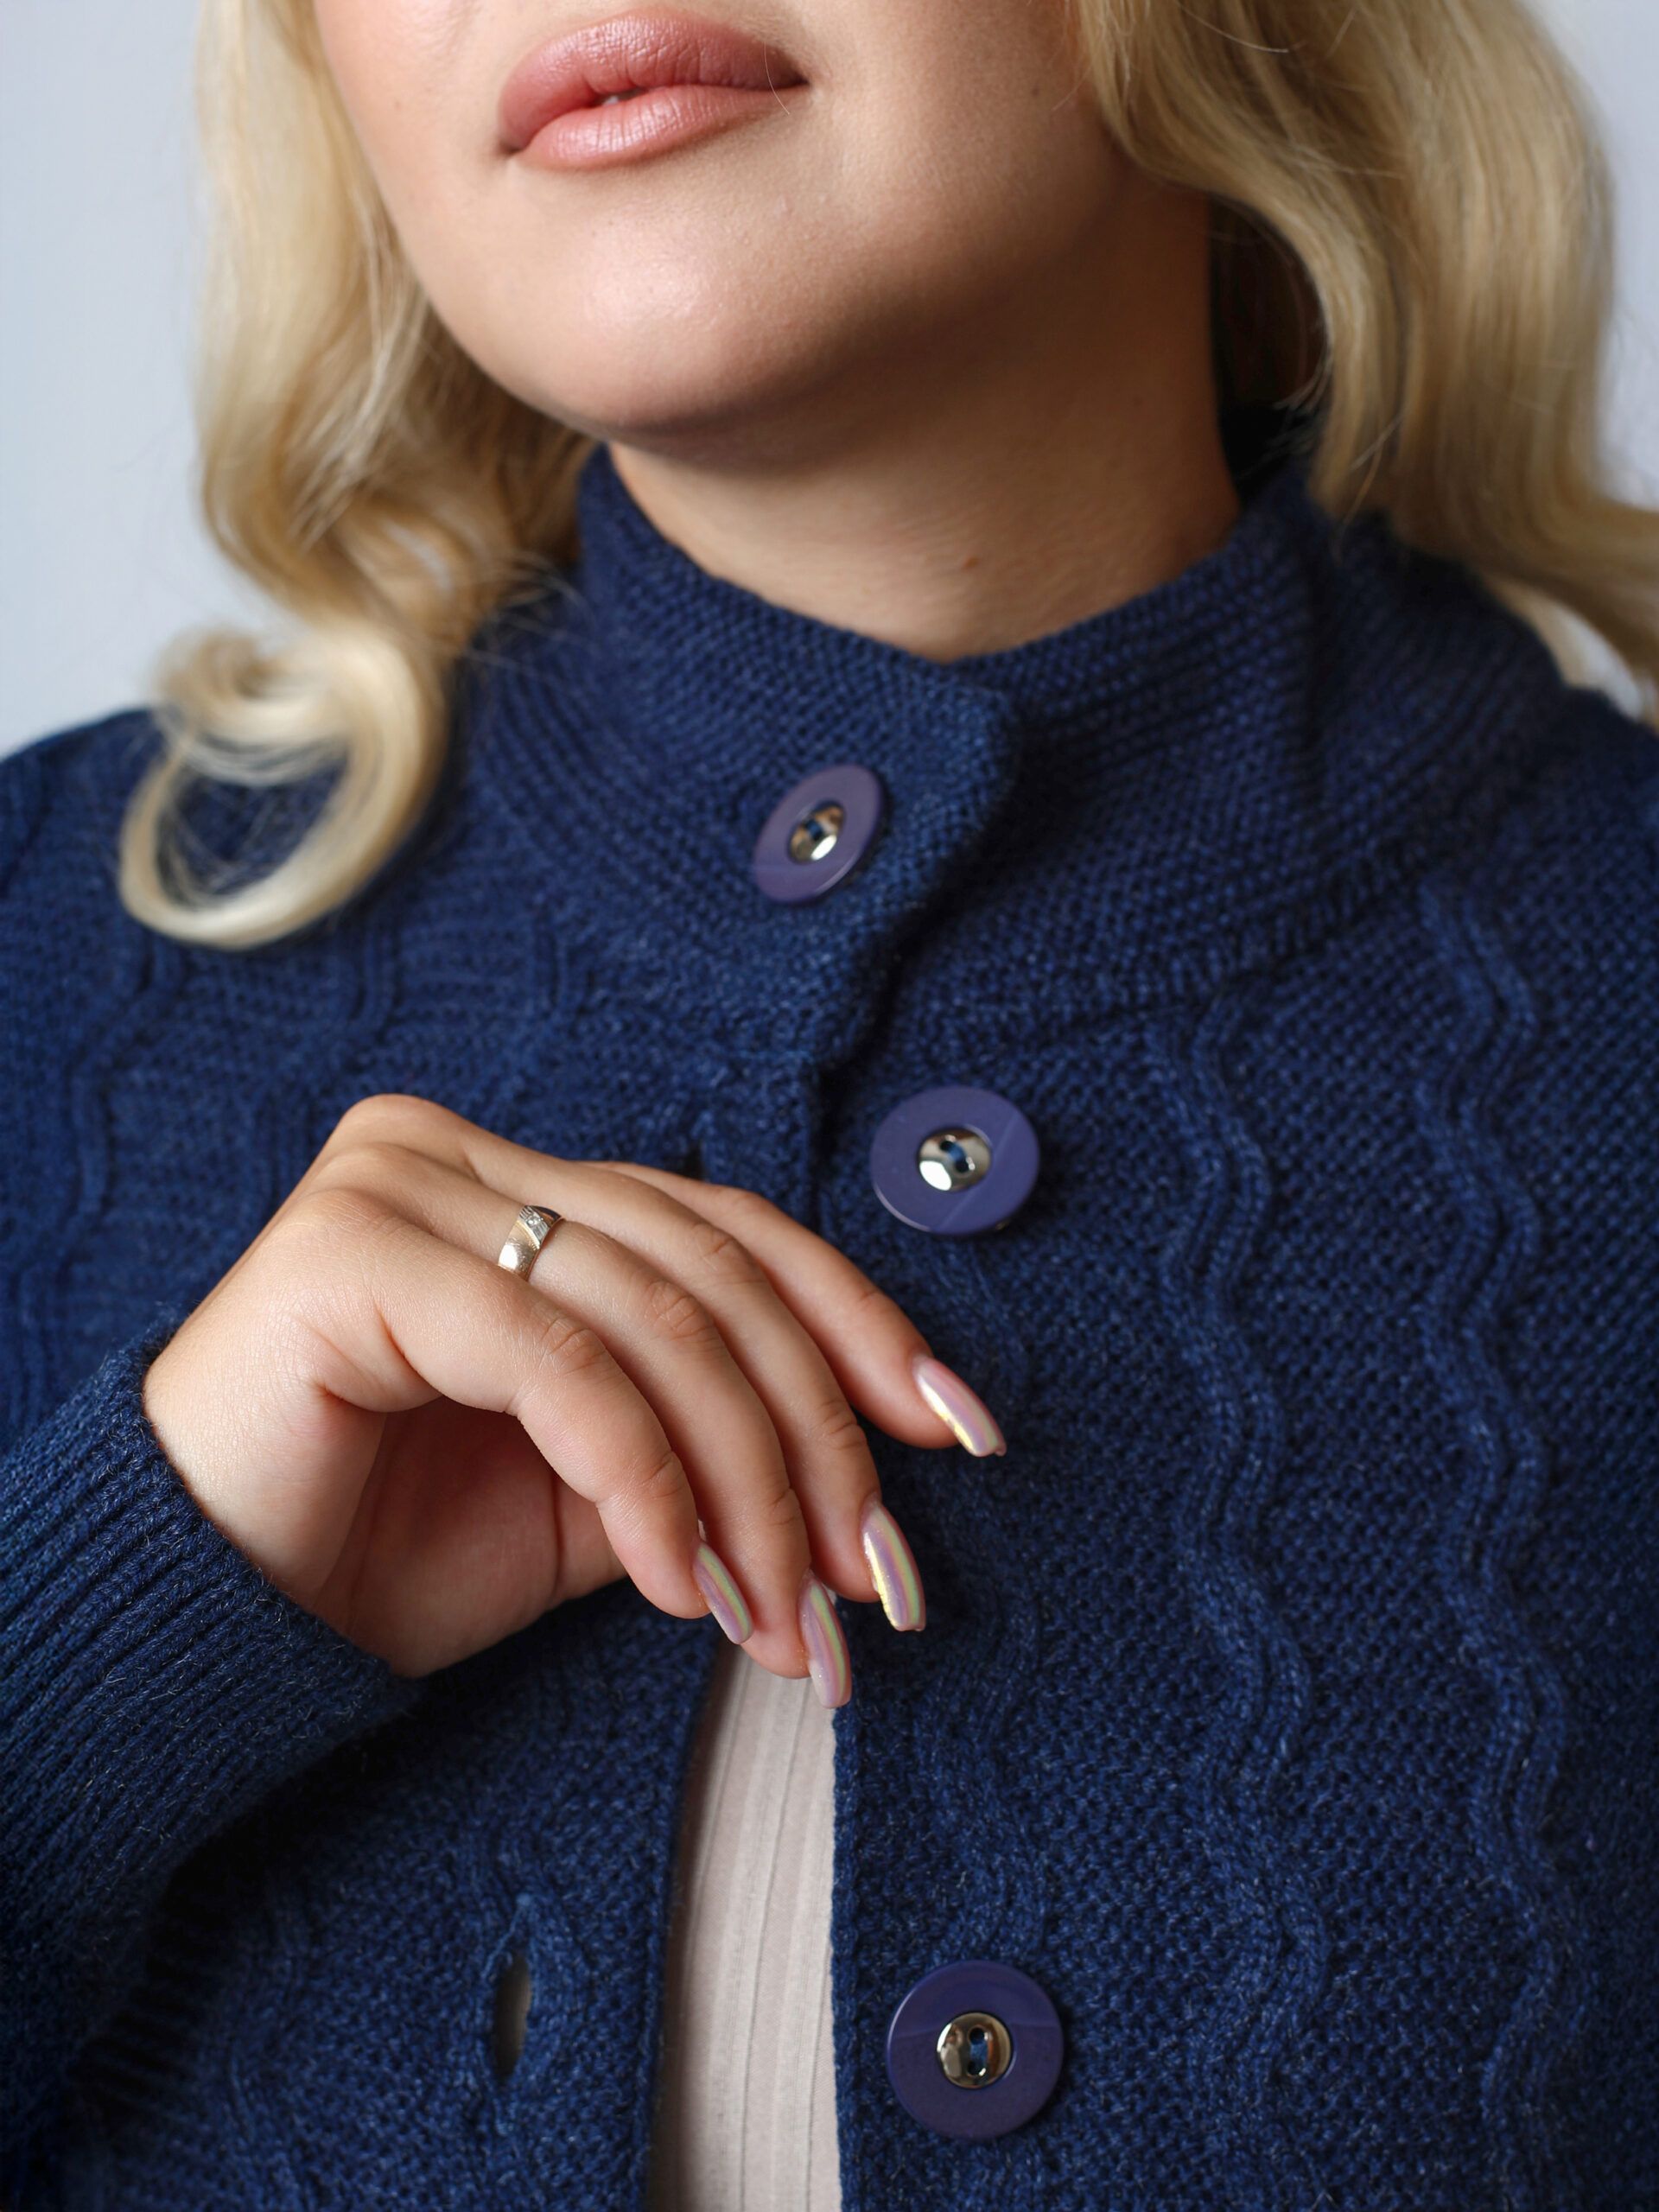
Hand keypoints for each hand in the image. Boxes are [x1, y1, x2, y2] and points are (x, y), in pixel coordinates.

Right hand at [141, 1092, 990, 1683]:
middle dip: (818, 1438)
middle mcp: (463, 1153)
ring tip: (785, 1618)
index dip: (859, 1326)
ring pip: (656, 1320)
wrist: (215, 1621)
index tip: (959, 1435)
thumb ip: (710, 1437)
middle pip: (712, 1272)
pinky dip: (647, 1485)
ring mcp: (403, 1183)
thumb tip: (879, 1467)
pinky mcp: (354, 1251)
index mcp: (523, 1182)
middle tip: (870, 1582)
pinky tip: (687, 1586)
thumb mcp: (597, 1490)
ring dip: (749, 1487)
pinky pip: (561, 1365)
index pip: (732, 1229)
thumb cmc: (394, 1549)